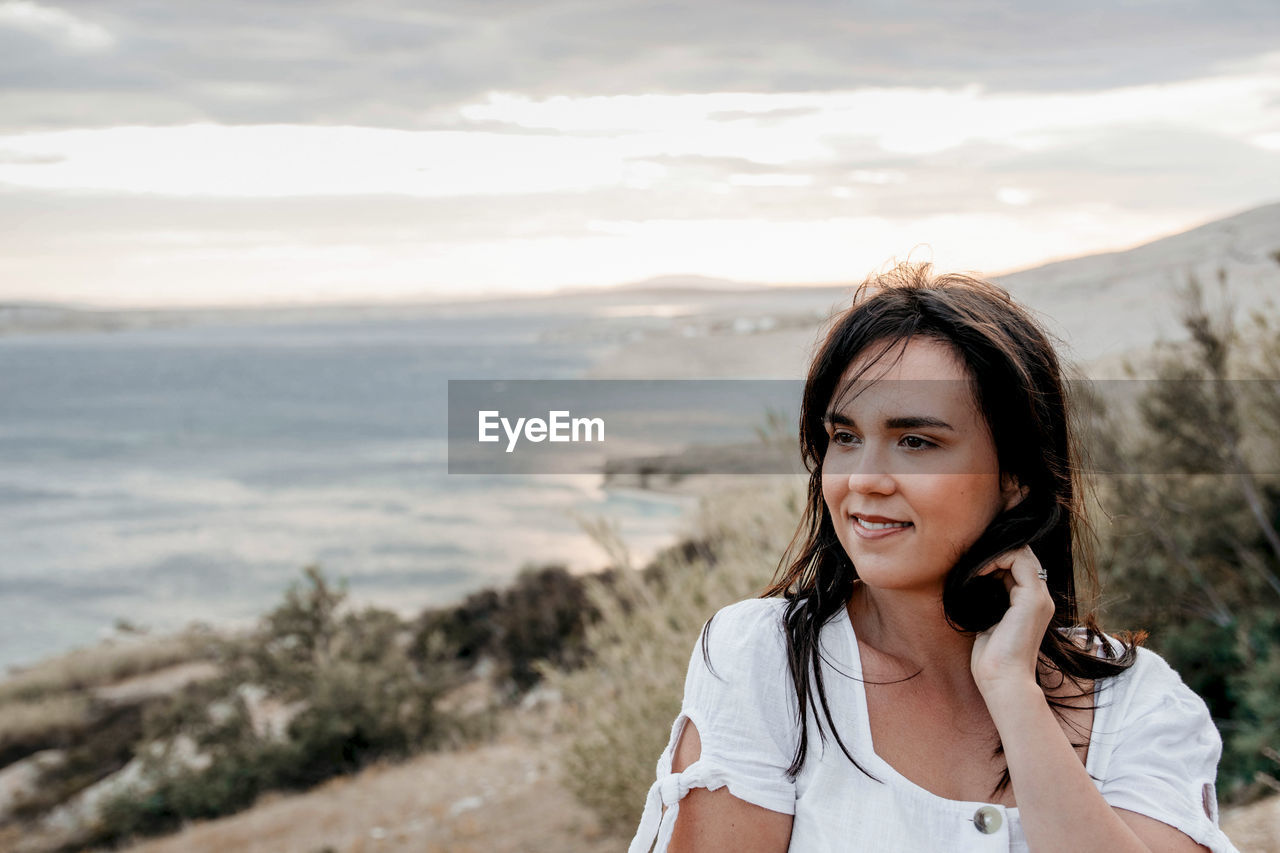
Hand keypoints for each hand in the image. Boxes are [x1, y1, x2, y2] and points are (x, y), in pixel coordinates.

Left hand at [969, 545, 1054, 698]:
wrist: (1002, 681)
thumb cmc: (992, 659)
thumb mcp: (989, 621)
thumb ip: (991, 601)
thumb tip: (975, 583)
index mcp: (1031, 604)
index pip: (1019, 564)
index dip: (996, 557)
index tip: (970, 565)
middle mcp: (1040, 598)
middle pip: (1023, 555)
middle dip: (995, 551)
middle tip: (969, 559)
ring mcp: (1039, 598)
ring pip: (1022, 552)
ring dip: (993, 553)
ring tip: (971, 565)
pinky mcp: (1032, 599)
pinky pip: (1018, 560)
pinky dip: (994, 558)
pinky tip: (976, 571)